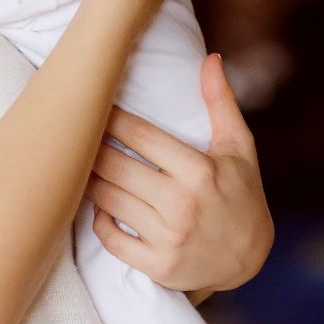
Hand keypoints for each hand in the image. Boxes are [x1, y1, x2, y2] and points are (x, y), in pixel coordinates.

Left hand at [85, 54, 272, 294]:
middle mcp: (183, 204)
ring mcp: (169, 238)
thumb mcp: (239, 147)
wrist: (252, 260)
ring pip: (107, 200)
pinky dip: (98, 220)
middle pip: (116, 166)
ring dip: (87, 180)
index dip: (111, 118)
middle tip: (71, 133)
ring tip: (74, 163)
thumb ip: (221, 102)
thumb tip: (211, 57)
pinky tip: (98, 204)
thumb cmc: (242, 193)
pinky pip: (111, 239)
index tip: (93, 105)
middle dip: (89, 147)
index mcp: (200, 170)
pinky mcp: (158, 266)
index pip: (141, 136)